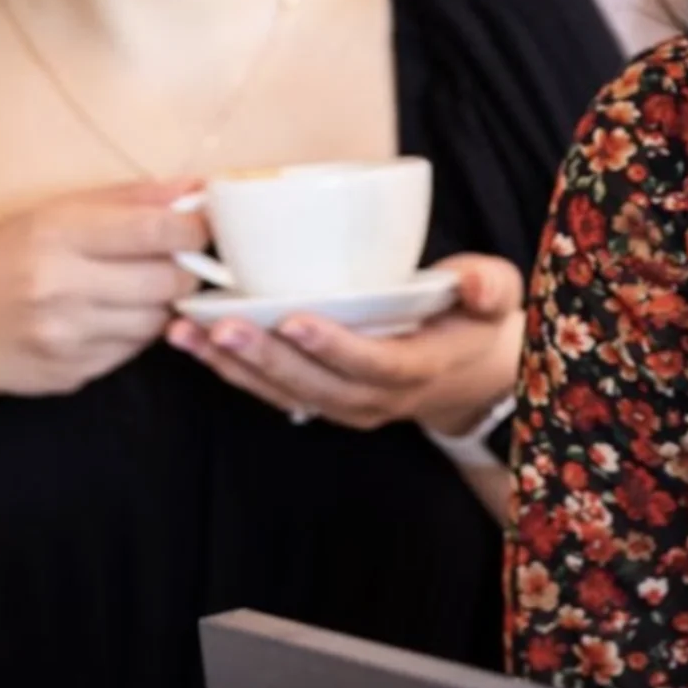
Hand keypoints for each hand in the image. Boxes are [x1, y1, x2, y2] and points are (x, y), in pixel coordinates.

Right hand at [0, 183, 201, 400]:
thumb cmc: (6, 260)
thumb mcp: (54, 213)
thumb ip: (130, 199)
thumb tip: (198, 186)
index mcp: (58, 234)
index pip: (156, 230)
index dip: (195, 229)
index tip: (200, 229)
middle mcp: (61, 286)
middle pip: (169, 280)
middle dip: (186, 270)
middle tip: (178, 262)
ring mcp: (67, 336)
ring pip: (159, 320)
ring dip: (163, 304)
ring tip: (140, 289)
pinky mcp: (73, 372)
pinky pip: (135, 350)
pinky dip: (137, 332)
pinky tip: (114, 317)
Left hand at [167, 254, 526, 435]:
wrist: (468, 374)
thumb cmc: (475, 321)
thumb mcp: (499, 295)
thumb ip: (489, 285)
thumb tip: (470, 282)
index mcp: (419, 368)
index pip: (373, 364)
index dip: (334, 347)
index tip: (294, 319)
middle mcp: (377, 398)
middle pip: (315, 386)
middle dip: (266, 357)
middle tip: (221, 324)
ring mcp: (345, 406)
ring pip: (285, 394)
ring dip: (233, 367)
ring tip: (187, 333)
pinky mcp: (321, 401)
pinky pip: (272, 393)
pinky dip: (231, 370)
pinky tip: (194, 342)